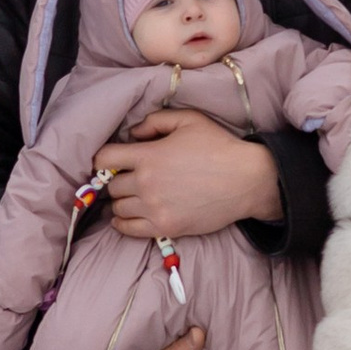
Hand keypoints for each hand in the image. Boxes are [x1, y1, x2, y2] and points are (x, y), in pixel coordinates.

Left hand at [101, 113, 281, 240]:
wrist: (246, 180)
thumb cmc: (219, 146)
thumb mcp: (189, 120)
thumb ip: (155, 121)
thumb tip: (133, 133)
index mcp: (148, 155)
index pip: (104, 159)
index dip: (104, 158)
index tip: (112, 160)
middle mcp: (146, 183)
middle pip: (112, 186)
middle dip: (117, 180)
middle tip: (128, 178)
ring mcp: (155, 208)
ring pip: (118, 208)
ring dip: (122, 201)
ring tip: (132, 197)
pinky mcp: (165, 227)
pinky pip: (128, 229)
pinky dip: (122, 223)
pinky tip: (127, 217)